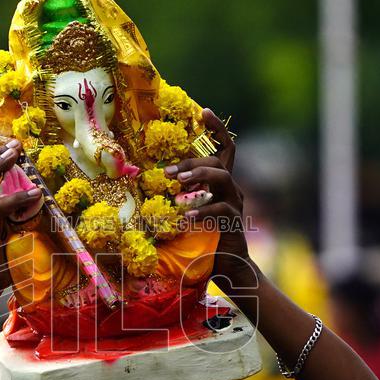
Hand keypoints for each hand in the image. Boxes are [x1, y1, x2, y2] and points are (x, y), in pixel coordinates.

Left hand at [165, 109, 255, 290]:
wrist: (228, 267)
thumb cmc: (203, 239)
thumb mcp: (187, 213)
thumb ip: (176, 198)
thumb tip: (145, 185)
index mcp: (220, 184)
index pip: (224, 149)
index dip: (216, 129)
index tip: (204, 111)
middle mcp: (230, 190)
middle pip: (216, 162)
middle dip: (191, 162)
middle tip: (167, 172)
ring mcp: (234, 204)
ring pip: (223, 177)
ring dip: (199, 176)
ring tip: (178, 183)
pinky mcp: (234, 222)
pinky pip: (220, 209)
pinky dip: (202, 211)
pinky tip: (186, 217)